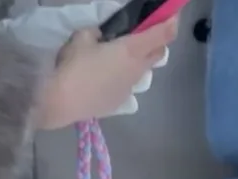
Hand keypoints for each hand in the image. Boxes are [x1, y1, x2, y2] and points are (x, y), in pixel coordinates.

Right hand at [36, 19, 178, 130]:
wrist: (64, 102)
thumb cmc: (75, 66)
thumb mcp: (82, 37)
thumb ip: (96, 33)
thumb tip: (101, 37)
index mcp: (131, 50)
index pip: (161, 36)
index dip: (170, 24)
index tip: (173, 16)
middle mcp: (137, 69)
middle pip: (158, 54)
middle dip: (156, 41)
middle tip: (142, 33)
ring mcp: (131, 88)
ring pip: (144, 70)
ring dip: (139, 60)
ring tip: (119, 56)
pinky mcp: (122, 101)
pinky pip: (129, 84)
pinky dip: (124, 76)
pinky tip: (106, 76)